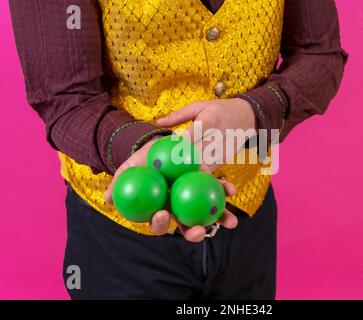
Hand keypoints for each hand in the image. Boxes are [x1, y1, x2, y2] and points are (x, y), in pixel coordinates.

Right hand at [104, 136, 237, 241]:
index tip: (162, 215)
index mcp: (160, 208)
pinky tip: (231, 190)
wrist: (165, 144)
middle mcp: (179, 208)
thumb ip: (121, 182)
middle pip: (186, 225)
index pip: (159, 221)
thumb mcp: (132, 167)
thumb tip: (107, 200)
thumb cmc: (146, 159)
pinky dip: (225, 191)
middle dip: (193, 233)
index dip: (160, 223)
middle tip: (198, 231)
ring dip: (219, 219)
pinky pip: (218, 192)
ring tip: (230, 221)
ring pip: (207, 214)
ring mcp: (196, 200)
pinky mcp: (209, 188)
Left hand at [157, 98, 256, 170]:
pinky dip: (199, 174)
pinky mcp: (224, 159)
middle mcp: (216, 137)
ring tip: (172, 175)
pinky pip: (210, 170)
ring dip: (189, 171)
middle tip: (162, 167)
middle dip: (180, 161)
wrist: (246, 117)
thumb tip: (157, 122)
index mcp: (210, 120)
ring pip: (203, 165)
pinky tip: (187, 178)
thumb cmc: (219, 110)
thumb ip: (178, 115)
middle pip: (196, 153)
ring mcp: (221, 150)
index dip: (181, 142)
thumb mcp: (199, 106)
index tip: (167, 148)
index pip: (194, 133)